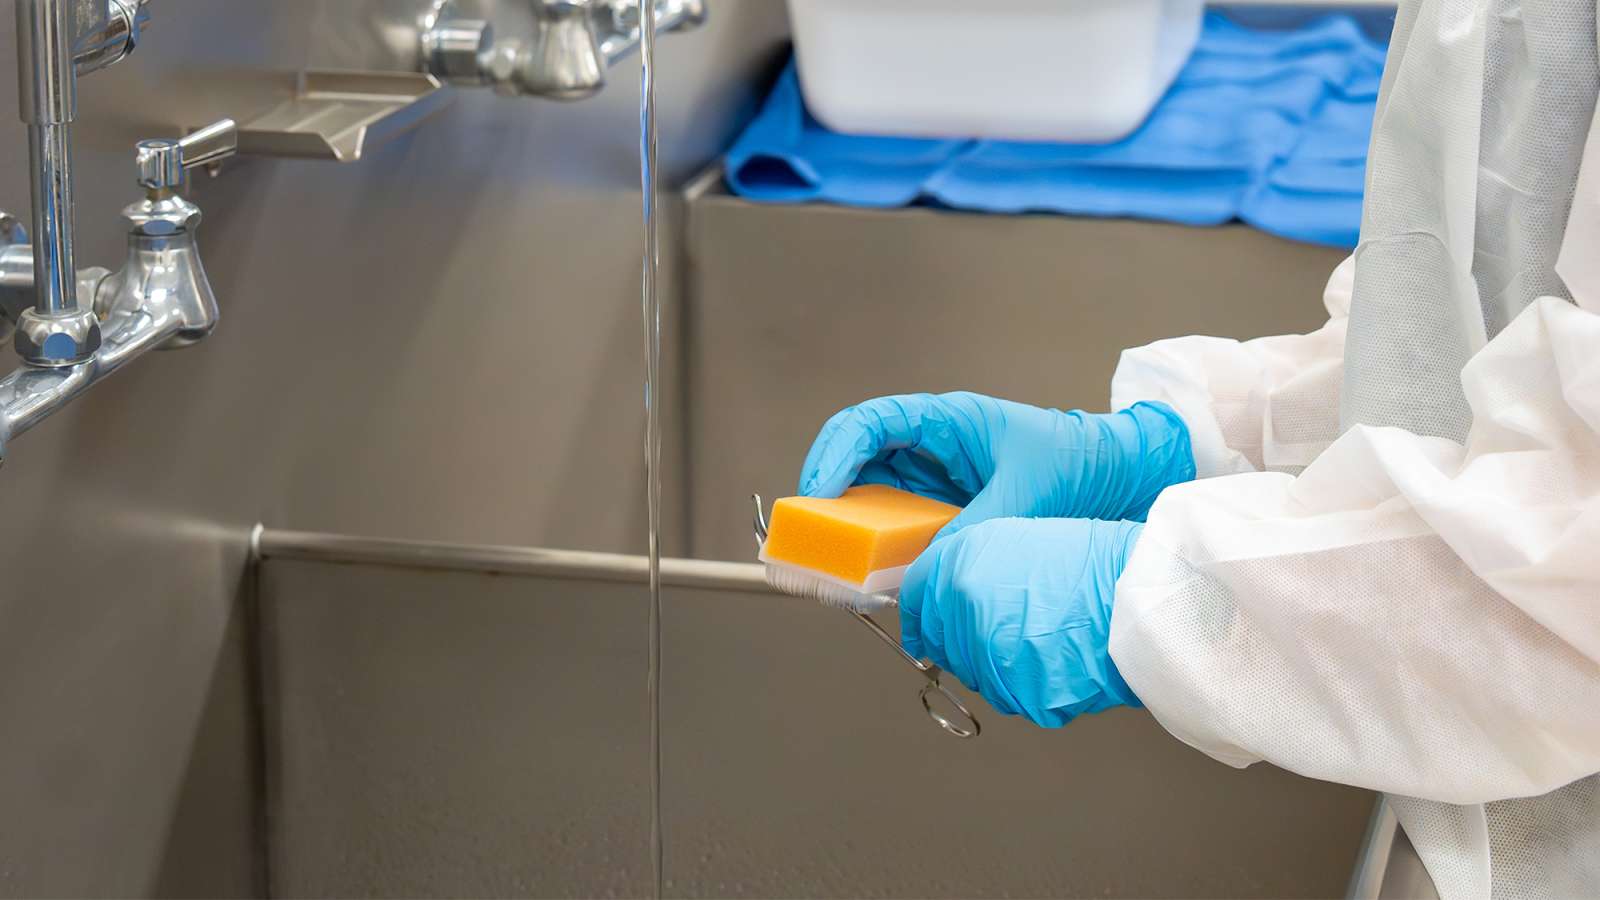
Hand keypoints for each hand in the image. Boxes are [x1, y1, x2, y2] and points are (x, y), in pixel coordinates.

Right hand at [798, 392, 1193, 538]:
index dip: (834, 455)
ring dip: (858, 525)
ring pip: (878, 494)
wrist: (1118, 474)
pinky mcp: (950, 506)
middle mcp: (934, 444)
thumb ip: (970, 533)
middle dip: (832, 494)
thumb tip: (928, 572)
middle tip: (815, 533)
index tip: (817, 492)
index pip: (869, 424)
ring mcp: (940, 476)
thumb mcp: (1021, 497)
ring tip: (843, 558)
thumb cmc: (1077, 461)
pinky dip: (889, 546)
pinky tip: (885, 571)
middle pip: (861, 459)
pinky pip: (906, 522)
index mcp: (946, 420)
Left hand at [901, 517, 1143, 727]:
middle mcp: (964, 615)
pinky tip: (1051, 659)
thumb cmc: (1091, 563)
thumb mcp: (1015, 538)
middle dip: (956, 637)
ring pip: (972, 671)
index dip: (918, 611)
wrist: (1139, 598)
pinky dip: (1023, 683)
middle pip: (940, 640)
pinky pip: (1008, 694)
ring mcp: (990, 659)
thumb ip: (965, 565)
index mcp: (959, 569)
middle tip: (993, 629)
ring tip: (1035, 638)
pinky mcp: (1021, 694)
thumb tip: (942, 596)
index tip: (920, 623)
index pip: (916, 598)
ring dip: (990, 661)